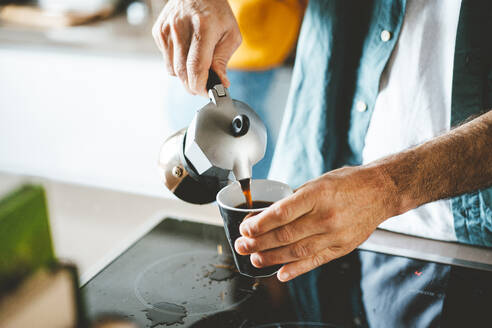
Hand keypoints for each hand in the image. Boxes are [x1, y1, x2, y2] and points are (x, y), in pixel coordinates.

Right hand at [152, 0, 240, 95]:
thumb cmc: (217, 12)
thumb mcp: (230, 34)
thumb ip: (223, 60)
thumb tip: (220, 83)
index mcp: (203, 27)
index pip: (196, 67)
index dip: (201, 86)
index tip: (208, 93)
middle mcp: (181, 28)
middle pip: (182, 72)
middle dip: (193, 86)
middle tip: (204, 87)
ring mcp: (167, 30)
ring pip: (173, 70)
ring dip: (185, 77)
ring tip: (197, 68)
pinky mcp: (158, 32)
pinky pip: (167, 61)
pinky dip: (177, 64)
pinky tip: (186, 53)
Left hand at [234, 166, 396, 281]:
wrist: (381, 191)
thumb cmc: (347, 183)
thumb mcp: (318, 182)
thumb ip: (295, 199)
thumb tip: (269, 214)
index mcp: (318, 194)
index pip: (282, 212)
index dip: (260, 223)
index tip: (245, 228)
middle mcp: (326, 216)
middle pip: (285, 234)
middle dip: (258, 242)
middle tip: (242, 245)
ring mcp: (335, 234)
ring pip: (297, 251)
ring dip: (272, 258)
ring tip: (255, 259)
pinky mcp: (342, 248)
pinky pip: (316, 261)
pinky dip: (296, 269)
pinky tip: (280, 273)